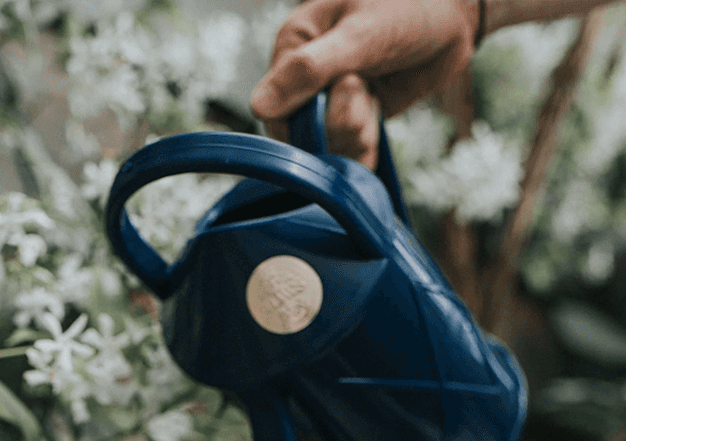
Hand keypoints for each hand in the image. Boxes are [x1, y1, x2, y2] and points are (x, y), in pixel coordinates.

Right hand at [250, 0, 478, 165]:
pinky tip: (373, 134)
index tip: (344, 92)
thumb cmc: (409, 5)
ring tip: (373, 102)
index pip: (275, 106)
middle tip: (365, 92)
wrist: (458, 12)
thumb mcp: (359, 36)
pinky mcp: (358, 114)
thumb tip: (258, 108)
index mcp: (294, 44)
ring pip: (329, 144)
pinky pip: (349, 150)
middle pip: (303, 132)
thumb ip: (307, 72)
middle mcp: (307, 75)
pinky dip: (362, 150)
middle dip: (337, 124)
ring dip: (354, 133)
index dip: (303, 119)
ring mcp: (333, 97)